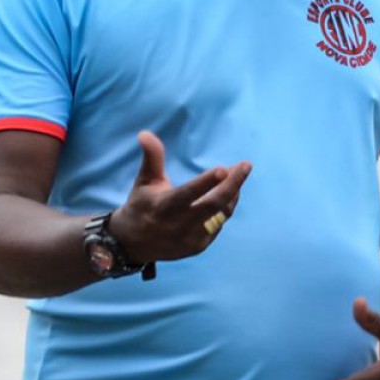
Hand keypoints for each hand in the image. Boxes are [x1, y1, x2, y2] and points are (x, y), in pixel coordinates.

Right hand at [107, 131, 250, 264]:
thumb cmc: (141, 205)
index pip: (188, 194)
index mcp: (164, 207)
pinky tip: (227, 193)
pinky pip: (219, 223)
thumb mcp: (144, 181)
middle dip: (233, 184)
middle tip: (245, 165)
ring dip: (232, 193)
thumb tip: (145, 133)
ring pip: (221, 214)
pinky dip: (225, 206)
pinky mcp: (199, 246)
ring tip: (237, 174)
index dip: (206, 182)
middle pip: (213, 205)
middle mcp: (179, 224)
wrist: (134, 244)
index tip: (223, 169)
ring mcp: (191, 238)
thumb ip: (151, 158)